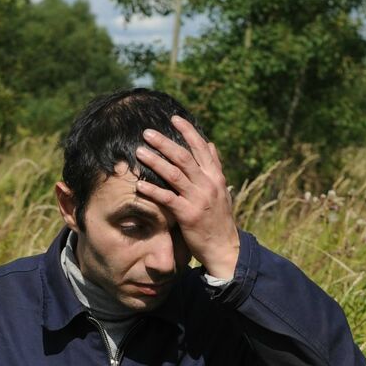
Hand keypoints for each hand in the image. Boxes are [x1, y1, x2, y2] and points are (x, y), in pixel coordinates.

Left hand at [133, 115, 239, 278]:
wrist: (225, 248)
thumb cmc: (219, 219)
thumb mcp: (221, 190)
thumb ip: (214, 167)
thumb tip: (210, 144)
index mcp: (215, 176)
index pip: (201, 148)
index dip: (188, 131)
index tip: (174, 118)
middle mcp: (208, 184)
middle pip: (184, 157)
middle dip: (165, 143)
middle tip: (147, 132)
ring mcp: (198, 199)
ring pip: (174, 174)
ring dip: (155, 161)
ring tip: (139, 152)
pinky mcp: (188, 215)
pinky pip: (168, 199)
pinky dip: (153, 191)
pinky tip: (139, 185)